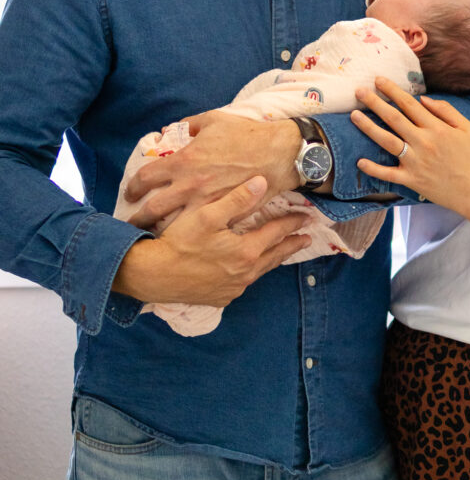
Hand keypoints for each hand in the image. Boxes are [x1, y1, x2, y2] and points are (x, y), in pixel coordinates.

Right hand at [113, 175, 310, 305]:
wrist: (153, 276)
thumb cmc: (179, 242)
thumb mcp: (208, 215)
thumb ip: (237, 199)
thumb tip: (263, 182)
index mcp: (246, 252)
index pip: (276, 233)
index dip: (292, 223)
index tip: (306, 217)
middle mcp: (245, 273)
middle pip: (275, 255)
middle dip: (291, 245)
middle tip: (305, 238)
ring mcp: (233, 288)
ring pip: (261, 271)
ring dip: (273, 259)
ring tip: (282, 251)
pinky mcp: (220, 297)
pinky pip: (243, 283)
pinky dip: (253, 272)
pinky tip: (250, 268)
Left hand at [124, 110, 301, 228]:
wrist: (279, 153)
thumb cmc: (247, 134)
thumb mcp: (214, 120)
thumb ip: (190, 125)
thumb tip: (172, 129)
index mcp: (184, 161)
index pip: (146, 178)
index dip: (133, 187)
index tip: (131, 192)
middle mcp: (190, 186)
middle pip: (152, 209)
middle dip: (138, 218)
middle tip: (133, 223)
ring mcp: (207, 204)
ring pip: (173, 225)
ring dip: (160, 231)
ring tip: (154, 235)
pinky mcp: (225, 216)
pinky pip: (203, 229)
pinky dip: (193, 234)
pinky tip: (187, 237)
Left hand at [351, 77, 469, 215]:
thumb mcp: (467, 128)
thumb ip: (446, 110)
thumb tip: (422, 98)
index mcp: (437, 128)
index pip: (410, 104)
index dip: (393, 90)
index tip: (378, 80)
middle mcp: (423, 142)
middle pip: (394, 118)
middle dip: (375, 102)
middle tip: (359, 91)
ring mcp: (415, 162)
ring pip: (387, 141)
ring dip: (368, 127)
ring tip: (353, 115)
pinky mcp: (411, 180)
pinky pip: (388, 174)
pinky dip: (373, 169)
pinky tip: (359, 161)